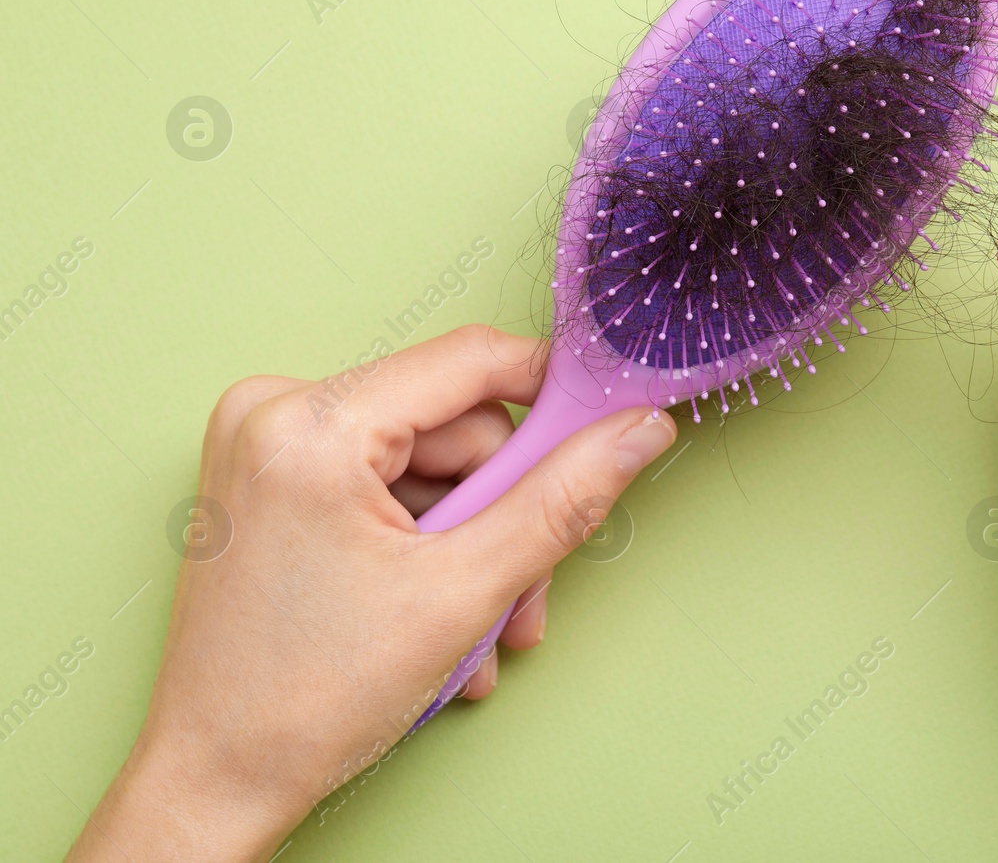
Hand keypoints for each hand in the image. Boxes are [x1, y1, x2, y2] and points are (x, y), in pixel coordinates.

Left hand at [67, 325, 676, 861]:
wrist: (215, 781)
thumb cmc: (304, 701)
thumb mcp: (464, 592)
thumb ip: (562, 499)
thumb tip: (636, 433)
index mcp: (310, 424)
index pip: (471, 361)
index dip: (553, 397)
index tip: (604, 437)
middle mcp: (273, 412)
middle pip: (452, 423)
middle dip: (503, 510)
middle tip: (522, 590)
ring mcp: (264, 446)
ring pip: (426, 461)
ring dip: (471, 542)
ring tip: (478, 626)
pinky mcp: (268, 479)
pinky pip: (383, 482)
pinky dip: (425, 543)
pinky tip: (436, 614)